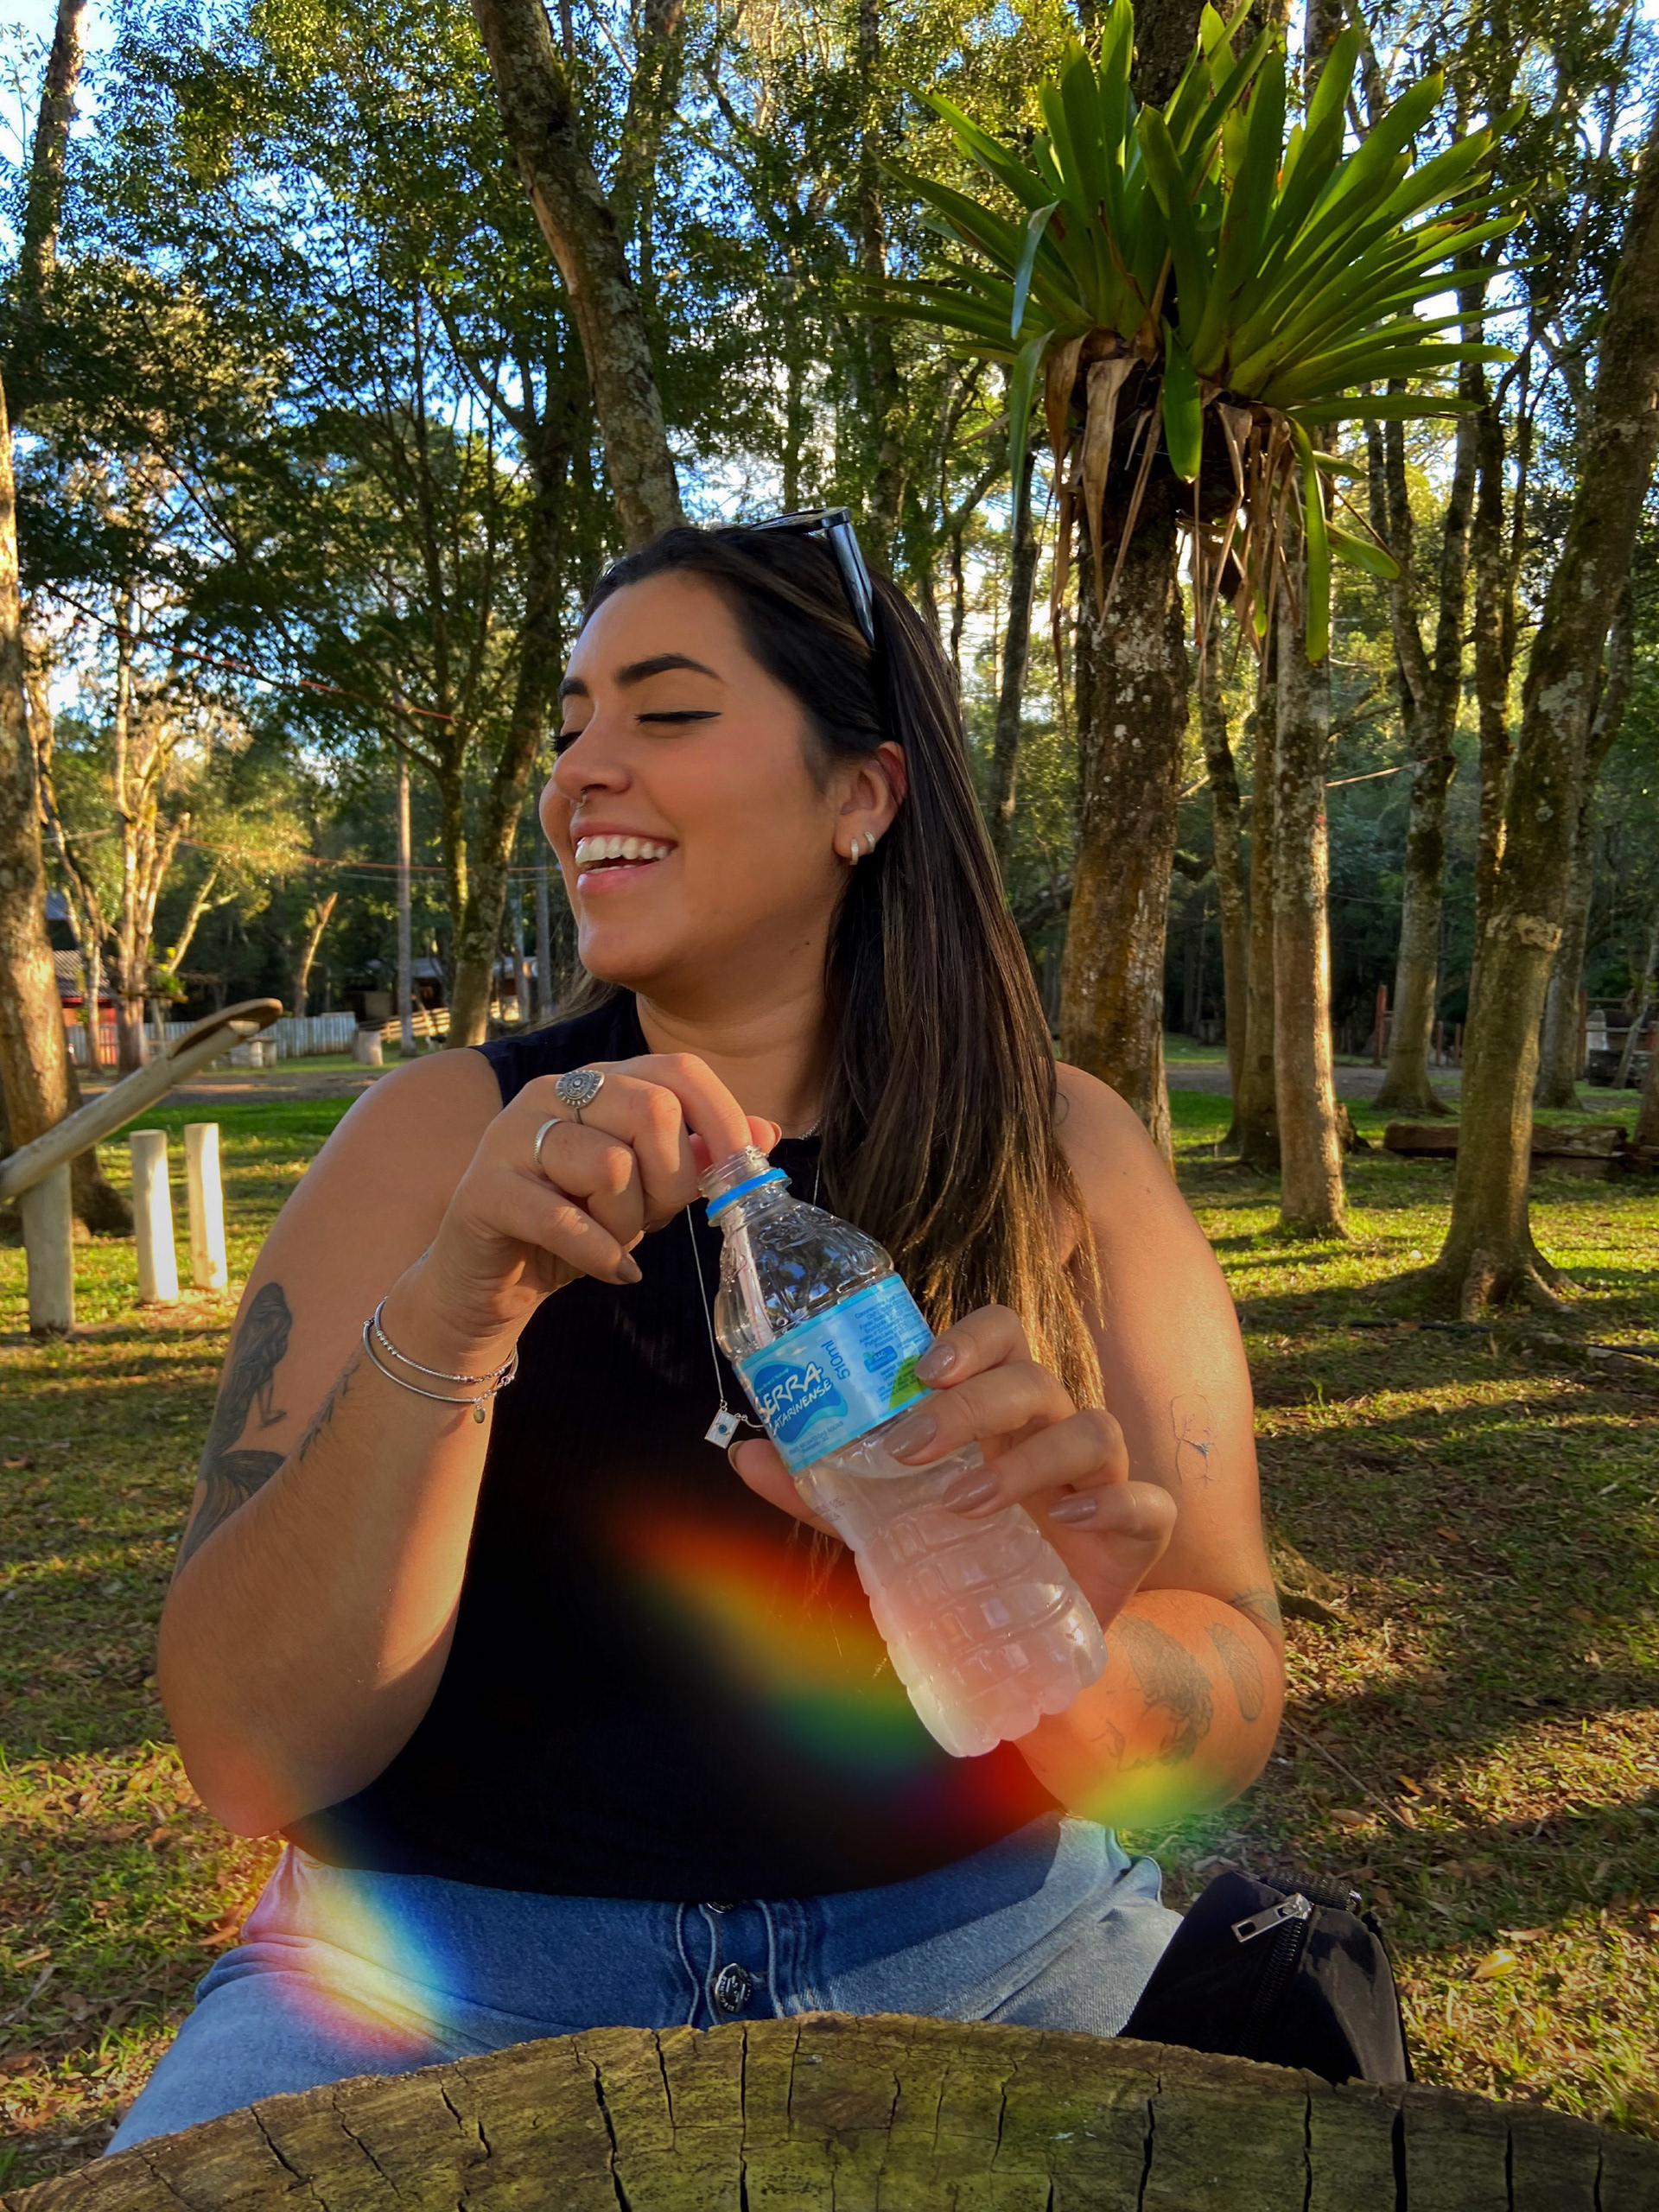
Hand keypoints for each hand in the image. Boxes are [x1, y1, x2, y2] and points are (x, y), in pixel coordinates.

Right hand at [399, 1054, 778, 1361]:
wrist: (489, 1281)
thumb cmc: (575, 1226)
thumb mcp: (648, 1191)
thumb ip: (697, 1158)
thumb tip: (765, 1132)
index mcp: (598, 1083)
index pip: (677, 1069)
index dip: (721, 1117)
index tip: (741, 1170)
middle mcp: (553, 1093)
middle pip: (651, 1111)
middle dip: (671, 1181)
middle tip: (655, 1219)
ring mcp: (513, 1135)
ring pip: (612, 1166)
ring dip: (627, 1223)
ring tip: (612, 1241)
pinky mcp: (483, 1189)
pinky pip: (563, 1218)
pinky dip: (600, 1254)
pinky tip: (609, 1270)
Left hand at [730, 1303, 1175, 1626]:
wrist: (1025, 1648)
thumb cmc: (962, 1560)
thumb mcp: (884, 1526)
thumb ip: (823, 1491)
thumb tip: (744, 1453)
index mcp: (996, 1414)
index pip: (1001, 1336)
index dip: (970, 1337)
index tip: (923, 1368)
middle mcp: (1051, 1430)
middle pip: (1033, 1379)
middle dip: (972, 1405)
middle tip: (911, 1449)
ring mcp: (1099, 1478)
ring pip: (1089, 1428)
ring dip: (1025, 1460)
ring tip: (965, 1502)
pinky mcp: (1136, 1532)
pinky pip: (1146, 1500)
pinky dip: (1112, 1503)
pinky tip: (1070, 1520)